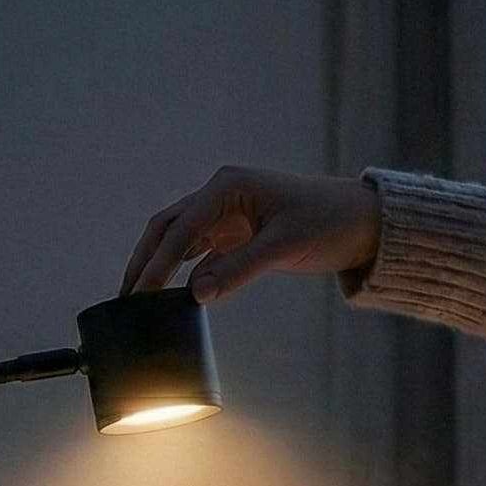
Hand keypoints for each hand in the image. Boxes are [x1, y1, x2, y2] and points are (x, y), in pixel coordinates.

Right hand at [121, 167, 381, 303]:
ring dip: (159, 266)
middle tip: (125, 298)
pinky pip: (200, 252)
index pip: (179, 227)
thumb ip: (238, 270)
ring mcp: (228, 212)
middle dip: (145, 262)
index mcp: (228, 186)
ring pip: (180, 239)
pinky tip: (173, 295)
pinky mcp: (237, 231)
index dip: (155, 263)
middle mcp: (222, 194)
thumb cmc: (326, 224)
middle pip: (168, 228)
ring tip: (139, 299)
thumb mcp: (283, 247)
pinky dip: (184, 272)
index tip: (138, 294)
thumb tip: (197, 295)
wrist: (360, 220)